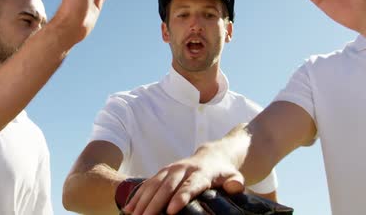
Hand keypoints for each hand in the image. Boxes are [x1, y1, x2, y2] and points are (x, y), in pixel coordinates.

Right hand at [123, 147, 244, 214]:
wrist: (212, 155)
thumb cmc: (224, 172)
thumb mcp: (234, 176)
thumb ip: (235, 182)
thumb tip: (235, 187)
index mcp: (201, 172)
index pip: (190, 185)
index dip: (181, 197)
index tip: (171, 210)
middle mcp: (183, 169)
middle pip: (168, 186)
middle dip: (156, 204)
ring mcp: (171, 169)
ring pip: (155, 185)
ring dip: (143, 201)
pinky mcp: (162, 172)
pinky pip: (148, 184)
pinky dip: (138, 196)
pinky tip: (129, 209)